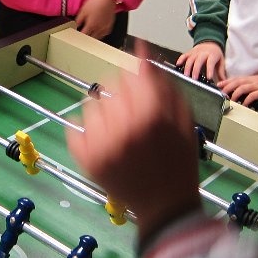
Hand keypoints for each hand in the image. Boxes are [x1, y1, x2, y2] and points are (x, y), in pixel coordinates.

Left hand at [66, 46, 201, 242]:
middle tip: (135, 116)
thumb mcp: (182, 120)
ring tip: (121, 130)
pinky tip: (105, 139)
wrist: (164, 208)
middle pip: (110, 85)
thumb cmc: (178, 163)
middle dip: (123, 95)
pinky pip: (75, 126)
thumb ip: (162, 82)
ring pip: (92, 103)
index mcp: (151, 115)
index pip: (131, 73)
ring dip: (105, 110)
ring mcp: (101, 145)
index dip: (138, 80)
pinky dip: (87, 128)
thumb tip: (142, 49)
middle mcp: (123, 127)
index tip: (140, 89)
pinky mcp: (86, 159)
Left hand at [75, 0, 116, 39]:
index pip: (83, 35)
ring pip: (99, 37)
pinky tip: (99, 33)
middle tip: (83, 38)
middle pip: (91, 38)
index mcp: (91, 25)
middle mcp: (98, 28)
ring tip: (90, 37)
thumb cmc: (96, 2)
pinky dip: (101, 35)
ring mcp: (105, 27)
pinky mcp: (110, 24)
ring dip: (93, 38)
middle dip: (86, 38)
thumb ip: (79, 19)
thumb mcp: (83, 9)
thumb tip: (76, 25)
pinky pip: (105, 34)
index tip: (76, 36)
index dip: (79, 37)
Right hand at [177, 41, 225, 82]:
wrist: (210, 42)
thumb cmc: (215, 54)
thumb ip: (221, 72)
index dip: (209, 70)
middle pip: (198, 61)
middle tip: (194, 79)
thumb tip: (223, 82)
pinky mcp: (190, 52)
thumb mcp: (220, 62)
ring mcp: (195, 52)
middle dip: (195, 70)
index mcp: (212, 55)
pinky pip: (184, 55)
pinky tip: (178, 65)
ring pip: (190, 59)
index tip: (209, 78)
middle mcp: (203, 53)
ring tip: (186, 75)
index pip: (211, 62)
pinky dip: (180, 59)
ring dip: (187, 67)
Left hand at [217, 72, 257, 106]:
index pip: (235, 78)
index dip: (226, 81)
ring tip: (231, 100)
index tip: (218, 84)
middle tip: (221, 93)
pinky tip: (244, 105)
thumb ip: (249, 84)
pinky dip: (247, 100)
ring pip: (242, 88)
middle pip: (236, 82)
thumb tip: (240, 89)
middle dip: (227, 87)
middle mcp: (252, 80)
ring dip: (235, 94)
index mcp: (250, 78)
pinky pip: (252, 95)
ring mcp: (257, 86)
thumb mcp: (257, 80)